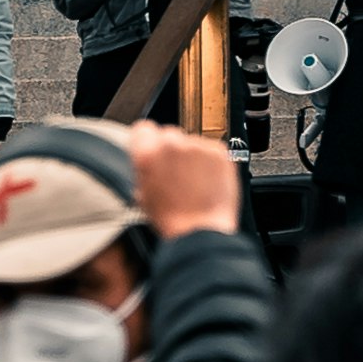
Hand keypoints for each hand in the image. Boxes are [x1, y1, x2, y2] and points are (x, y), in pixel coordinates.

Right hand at [131, 126, 241, 240]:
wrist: (201, 232)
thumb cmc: (172, 221)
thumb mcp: (144, 194)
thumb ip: (144, 169)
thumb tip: (148, 160)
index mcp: (147, 153)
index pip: (143, 129)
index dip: (147, 141)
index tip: (153, 149)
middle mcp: (172, 144)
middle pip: (169, 134)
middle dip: (172, 150)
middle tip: (176, 173)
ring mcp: (197, 146)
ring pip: (191, 142)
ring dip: (192, 156)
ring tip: (194, 182)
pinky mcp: (219, 152)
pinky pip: (211, 149)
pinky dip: (210, 161)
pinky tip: (207, 181)